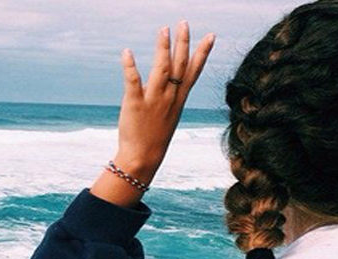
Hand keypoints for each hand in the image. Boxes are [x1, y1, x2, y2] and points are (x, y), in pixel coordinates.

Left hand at [91, 22, 214, 206]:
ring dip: (163, 48)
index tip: (211, 36)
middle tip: (183, 23)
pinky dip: (130, 66)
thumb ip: (169, 97)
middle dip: (183, 43)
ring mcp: (154, 100)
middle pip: (179, 66)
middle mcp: (169, 97)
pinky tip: (127, 52)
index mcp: (178, 100)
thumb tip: (169, 83)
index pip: (193, 72)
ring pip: (162, 69)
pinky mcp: (136, 104)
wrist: (143, 157)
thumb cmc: (154, 138)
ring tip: (163, 30)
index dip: (202, 53)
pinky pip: (133, 82)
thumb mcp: (168, 115)